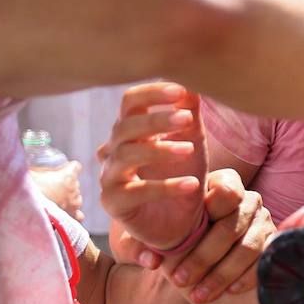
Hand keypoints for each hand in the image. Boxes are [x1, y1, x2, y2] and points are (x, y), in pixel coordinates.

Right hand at [30, 159, 84, 221]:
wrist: (24, 207)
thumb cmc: (28, 187)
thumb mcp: (32, 172)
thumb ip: (40, 169)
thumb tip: (36, 168)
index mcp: (68, 176)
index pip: (76, 167)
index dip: (68, 168)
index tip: (61, 170)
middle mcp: (73, 189)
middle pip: (75, 183)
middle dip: (66, 184)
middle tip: (52, 187)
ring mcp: (74, 203)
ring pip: (77, 198)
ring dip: (70, 198)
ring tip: (56, 200)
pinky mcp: (71, 215)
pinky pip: (79, 215)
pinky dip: (74, 213)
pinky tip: (66, 212)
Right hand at [99, 82, 206, 253]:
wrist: (180, 219)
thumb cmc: (182, 172)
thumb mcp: (192, 139)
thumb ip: (189, 112)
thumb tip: (192, 83)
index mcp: (133, 129)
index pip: (130, 101)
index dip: (151, 93)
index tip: (179, 91)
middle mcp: (115, 149)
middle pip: (125, 126)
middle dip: (156, 120)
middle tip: (186, 119)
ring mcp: (111, 175)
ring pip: (125, 156)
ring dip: (159, 150)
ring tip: (189, 150)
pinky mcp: (115, 202)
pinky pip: (136, 191)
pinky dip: (166, 187)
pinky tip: (192, 185)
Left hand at [161, 169, 270, 303]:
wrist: (198, 248)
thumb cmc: (174, 232)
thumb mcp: (152, 232)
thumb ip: (141, 242)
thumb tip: (151, 260)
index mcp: (222, 183)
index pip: (226, 191)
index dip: (210, 211)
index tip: (185, 235)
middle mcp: (249, 200)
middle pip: (230, 227)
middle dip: (203, 257)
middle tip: (179, 280)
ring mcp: (264, 222)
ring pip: (248, 248)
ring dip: (221, 274)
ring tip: (198, 294)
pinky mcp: (273, 244)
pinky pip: (264, 262)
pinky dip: (246, 278)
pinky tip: (228, 291)